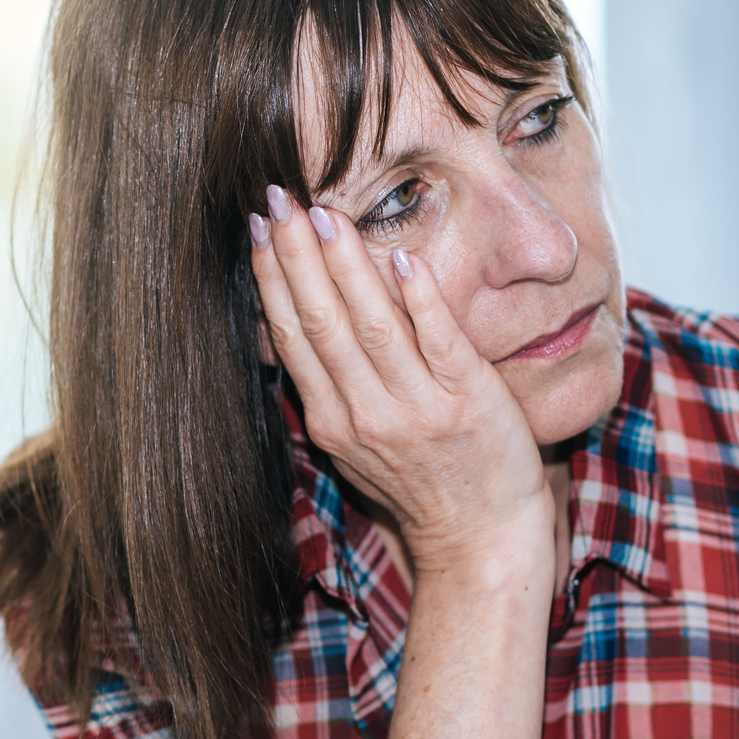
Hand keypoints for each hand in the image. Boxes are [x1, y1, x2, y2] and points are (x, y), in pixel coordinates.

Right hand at [252, 189, 549, 574]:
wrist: (481, 541)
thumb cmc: (421, 485)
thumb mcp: (357, 444)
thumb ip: (330, 386)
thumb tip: (292, 322)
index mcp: (332, 423)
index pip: (292, 336)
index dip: (271, 276)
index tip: (257, 226)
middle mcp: (365, 416)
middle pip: (320, 322)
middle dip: (294, 254)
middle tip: (277, 198)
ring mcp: (418, 410)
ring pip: (371, 326)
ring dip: (345, 265)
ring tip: (325, 213)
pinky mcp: (469, 403)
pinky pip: (441, 343)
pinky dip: (419, 300)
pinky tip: (402, 257)